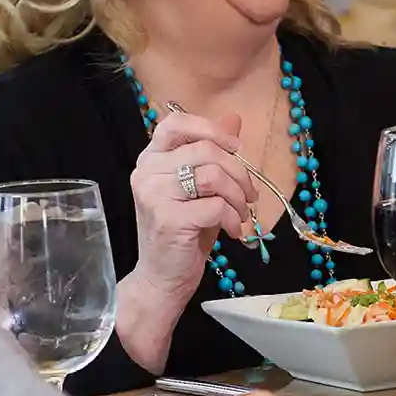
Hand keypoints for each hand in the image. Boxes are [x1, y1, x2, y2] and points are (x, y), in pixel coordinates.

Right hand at [128, 110, 257, 292]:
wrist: (162, 277)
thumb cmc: (183, 230)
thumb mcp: (200, 187)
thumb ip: (212, 152)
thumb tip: (233, 118)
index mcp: (151, 159)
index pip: (175, 123)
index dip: (210, 129)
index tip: (235, 148)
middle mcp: (146, 173)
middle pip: (205, 150)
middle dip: (239, 172)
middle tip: (249, 195)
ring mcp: (153, 196)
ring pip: (213, 176)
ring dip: (238, 196)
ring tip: (240, 213)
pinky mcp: (168, 220)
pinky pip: (216, 206)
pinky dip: (233, 218)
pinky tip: (233, 231)